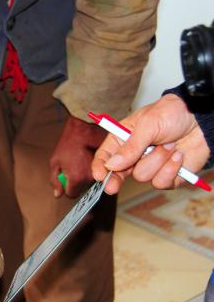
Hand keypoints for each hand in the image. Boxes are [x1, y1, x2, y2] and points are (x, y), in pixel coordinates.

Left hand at [50, 116, 106, 197]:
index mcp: (77, 178)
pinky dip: (95, 169)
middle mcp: (91, 178)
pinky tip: (89, 159)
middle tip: (73, 167)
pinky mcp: (108, 165)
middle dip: (77, 181)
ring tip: (81, 161)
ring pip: (92, 182)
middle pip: (83, 189)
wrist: (84, 128)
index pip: (72, 194)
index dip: (67, 188)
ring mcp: (101, 171)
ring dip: (86, 175)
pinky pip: (100, 173)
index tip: (66, 180)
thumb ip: (54, 180)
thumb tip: (58, 194)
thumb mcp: (54, 162)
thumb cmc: (68, 143)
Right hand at [91, 94, 209, 194]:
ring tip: (169, 145)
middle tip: (111, 188)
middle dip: (115, 180)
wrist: (201, 120)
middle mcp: (134, 155)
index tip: (99, 175)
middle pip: (118, 173)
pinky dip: (170, 169)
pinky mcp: (167, 175)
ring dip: (158, 160)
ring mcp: (150, 166)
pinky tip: (178, 156)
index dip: (100, 166)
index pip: (105, 155)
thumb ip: (130, 146)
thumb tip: (111, 164)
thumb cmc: (172, 114)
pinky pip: (161, 182)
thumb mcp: (148, 124)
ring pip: (143, 176)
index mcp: (123, 139)